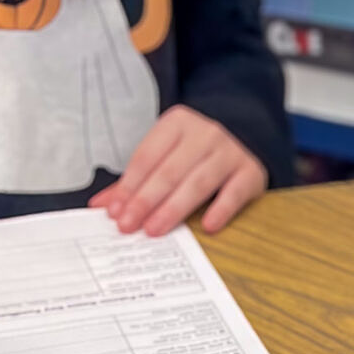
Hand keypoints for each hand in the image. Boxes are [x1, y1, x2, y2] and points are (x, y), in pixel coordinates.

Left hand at [92, 105, 268, 236]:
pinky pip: (234, 193)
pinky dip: (221, 210)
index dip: (129, 186)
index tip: (115, 212)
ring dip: (174, 208)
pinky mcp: (250, 172)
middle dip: (145, 201)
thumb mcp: (167, 154)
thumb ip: (137, 179)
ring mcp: (229, 152)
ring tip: (154, 229)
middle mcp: (204, 134)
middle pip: (169, 171)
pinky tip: (207, 227)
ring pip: (198, 183)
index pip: (147, 157)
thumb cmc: (197, 151)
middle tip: (128, 226)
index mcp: (177, 124)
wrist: (247, 133)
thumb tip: (103, 205)